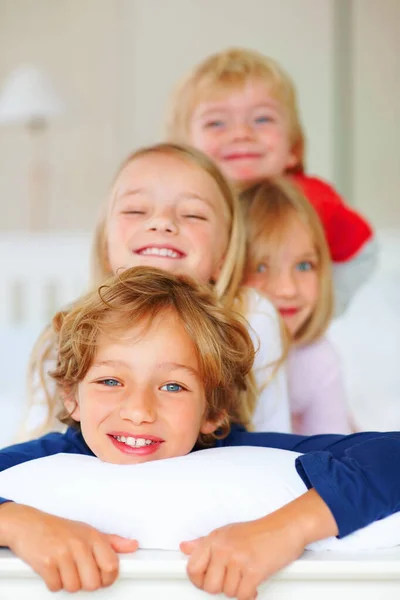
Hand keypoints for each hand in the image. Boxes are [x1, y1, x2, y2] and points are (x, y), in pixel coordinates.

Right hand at [0, 502, 137, 591]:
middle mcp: (79, 544)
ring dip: (68, 583)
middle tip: (79, 574)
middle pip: (93, 582)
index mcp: (93, 537)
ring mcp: (63, 553)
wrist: (28, 524)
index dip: (108, 578)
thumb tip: (132, 546)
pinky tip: (52, 570)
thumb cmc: (59, 529)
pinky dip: (53, 583)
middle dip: (86, 584)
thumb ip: (112, 541)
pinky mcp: (46, 563)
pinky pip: (56, 587)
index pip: (112, 565)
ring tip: (64, 569)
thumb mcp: (88, 531)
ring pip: (74, 587)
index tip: (102, 578)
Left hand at [180, 489, 337, 599]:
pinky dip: (249, 593)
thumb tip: (185, 548)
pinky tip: (253, 582)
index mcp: (214, 539)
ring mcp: (237, 558)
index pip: (192, 568)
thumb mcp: (227, 532)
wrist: (285, 527)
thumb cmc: (258, 531)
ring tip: (246, 575)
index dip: (199, 580)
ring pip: (228, 592)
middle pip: (209, 586)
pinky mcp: (253, 569)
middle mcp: (223, 548)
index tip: (208, 581)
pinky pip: (243, 595)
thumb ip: (204, 543)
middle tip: (232, 578)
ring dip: (239, 588)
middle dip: (222, 587)